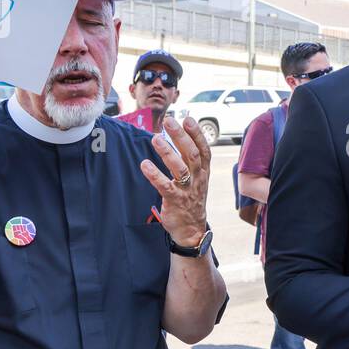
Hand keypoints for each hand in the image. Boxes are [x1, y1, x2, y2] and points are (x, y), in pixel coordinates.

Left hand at [139, 115, 210, 247]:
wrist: (191, 229)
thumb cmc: (190, 199)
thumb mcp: (195, 178)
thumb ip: (187, 158)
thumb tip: (177, 134)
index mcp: (203, 172)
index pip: (203, 149)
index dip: (197, 134)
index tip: (187, 119)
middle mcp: (198, 179)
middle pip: (192, 155)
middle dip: (181, 137)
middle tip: (169, 122)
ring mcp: (187, 191)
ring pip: (180, 169)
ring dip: (168, 152)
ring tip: (156, 138)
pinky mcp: (175, 201)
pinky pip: (165, 187)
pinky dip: (155, 175)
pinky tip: (145, 165)